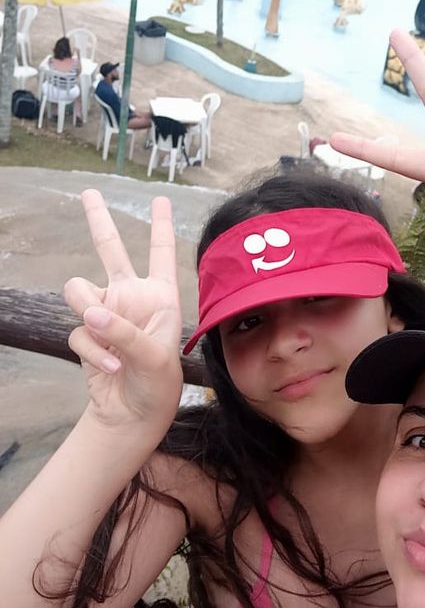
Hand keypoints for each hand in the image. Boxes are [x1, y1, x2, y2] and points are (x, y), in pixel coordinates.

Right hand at [64, 190, 183, 434]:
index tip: (162, 200)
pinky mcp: (88, 333)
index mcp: (161, 296)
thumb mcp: (154, 358)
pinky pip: (78, 331)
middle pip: (111, 250)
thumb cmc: (158, 384)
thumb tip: (90, 312)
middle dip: (99, 221)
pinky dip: (93, 351)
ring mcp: (107, 313)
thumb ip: (124, 331)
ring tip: (105, 333)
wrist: (134, 414)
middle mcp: (132, 298)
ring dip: (87, 312)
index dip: (162, 226)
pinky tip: (112, 368)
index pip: (161, 254)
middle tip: (89, 193)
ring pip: (78, 290)